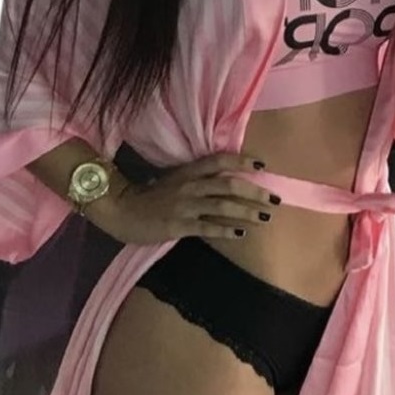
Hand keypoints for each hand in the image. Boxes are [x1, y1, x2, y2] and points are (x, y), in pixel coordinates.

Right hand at [107, 153, 280, 244]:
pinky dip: (227, 230)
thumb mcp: (174, 179)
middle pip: (229, 184)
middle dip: (255, 191)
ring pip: (223, 206)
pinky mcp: (179, 225)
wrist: (121, 209)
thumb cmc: (150, 196)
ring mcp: (185, 205)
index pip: (219, 160)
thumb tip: (225, 180)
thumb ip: (197, 179)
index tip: (262, 164)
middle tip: (274, 199)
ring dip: (247, 212)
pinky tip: (241, 234)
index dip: (242, 161)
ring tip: (264, 217)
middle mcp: (190, 185)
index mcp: (188, 171)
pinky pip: (208, 228)